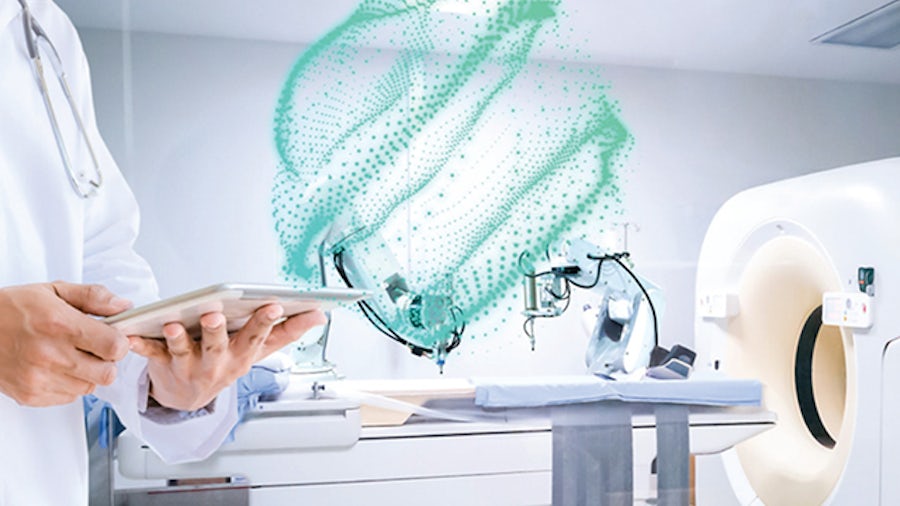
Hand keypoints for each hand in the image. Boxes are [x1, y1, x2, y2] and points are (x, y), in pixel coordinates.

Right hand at [0, 282, 131, 405]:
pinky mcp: (30, 395)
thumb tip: (123, 306)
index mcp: (60, 325)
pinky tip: (55, 367)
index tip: (113, 337)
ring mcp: (39, 378)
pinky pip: (69, 397)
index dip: (119, 342)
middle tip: (94, 348)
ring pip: (90, 387)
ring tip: (70, 356)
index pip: (114, 346)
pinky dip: (69, 384)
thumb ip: (93, 297)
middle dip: (107, 360)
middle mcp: (50, 354)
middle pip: (107, 373)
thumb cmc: (10, 309)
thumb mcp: (53, 290)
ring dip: (88, 373)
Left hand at [128, 305, 325, 410]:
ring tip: (173, 324)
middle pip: (219, 346)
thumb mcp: (259, 350)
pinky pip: (150, 354)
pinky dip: (140, 345)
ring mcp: (189, 366)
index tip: (274, 305)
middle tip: (216, 316)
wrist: (186, 397)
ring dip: (178, 338)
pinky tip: (132, 335)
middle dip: (218, 332)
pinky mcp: (162, 365)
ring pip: (184, 351)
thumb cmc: (226, 363)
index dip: (266, 322)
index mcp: (243, 355)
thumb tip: (320, 315)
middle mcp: (217, 363)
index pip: (258, 337)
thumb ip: (288, 331)